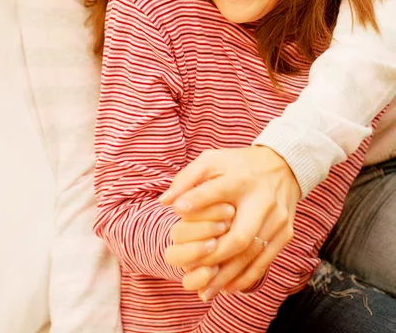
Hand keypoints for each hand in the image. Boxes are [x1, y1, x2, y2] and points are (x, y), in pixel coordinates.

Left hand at [160, 147, 300, 293]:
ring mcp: (276, 218)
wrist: (284, 166)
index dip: (198, 200)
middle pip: (240, 235)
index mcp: (241, 179)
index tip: (178, 211)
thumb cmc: (240, 165)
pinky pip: (266, 260)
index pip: (218, 190)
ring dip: (229, 275)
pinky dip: (247, 276)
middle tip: (192, 271)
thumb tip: (165, 202)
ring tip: (207, 289)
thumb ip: (188, 178)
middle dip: (215, 257)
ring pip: (252, 254)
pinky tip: (230, 287)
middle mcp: (262, 200)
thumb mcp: (213, 160)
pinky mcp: (285, 232)